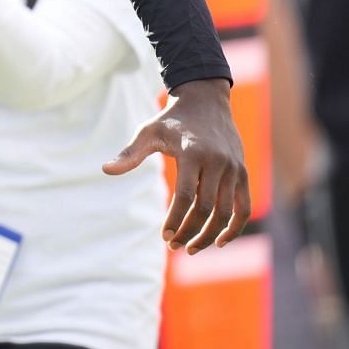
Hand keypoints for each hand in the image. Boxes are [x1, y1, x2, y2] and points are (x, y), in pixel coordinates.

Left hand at [105, 76, 250, 253]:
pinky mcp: (243, 174)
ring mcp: (234, 169)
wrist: (206, 100)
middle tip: (173, 246)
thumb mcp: (149, 131)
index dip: (175, 219)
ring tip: (190, 248)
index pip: (186, 196)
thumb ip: (130, 153)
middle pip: (206, 208)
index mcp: (193, 153)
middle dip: (189, 231)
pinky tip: (220, 242)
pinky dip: (235, 228)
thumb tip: (105, 170)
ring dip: (209, 236)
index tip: (164, 236)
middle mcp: (218, 162)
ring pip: (225, 213)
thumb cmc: (172, 120)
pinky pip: (244, 208)